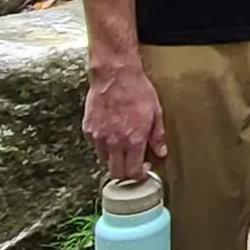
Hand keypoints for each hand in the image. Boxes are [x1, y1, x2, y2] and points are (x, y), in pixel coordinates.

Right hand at [82, 62, 162, 178]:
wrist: (114, 74)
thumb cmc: (136, 90)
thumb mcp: (155, 112)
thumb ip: (157, 136)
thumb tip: (161, 152)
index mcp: (133, 140)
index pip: (132, 172)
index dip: (138, 175)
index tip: (142, 170)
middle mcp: (114, 142)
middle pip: (116, 173)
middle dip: (125, 174)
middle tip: (132, 165)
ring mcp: (99, 136)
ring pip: (104, 161)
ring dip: (114, 160)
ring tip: (122, 149)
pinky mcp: (88, 129)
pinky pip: (95, 146)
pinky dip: (103, 147)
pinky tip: (111, 136)